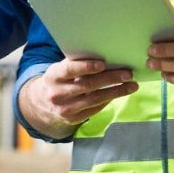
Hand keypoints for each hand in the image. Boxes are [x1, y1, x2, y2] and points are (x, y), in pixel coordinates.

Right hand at [17, 58, 138, 139]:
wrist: (42, 102)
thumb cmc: (58, 79)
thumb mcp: (60, 69)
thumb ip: (76, 63)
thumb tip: (104, 53)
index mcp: (53, 76)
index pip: (70, 70)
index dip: (86, 67)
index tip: (103, 63)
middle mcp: (57, 93)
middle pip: (87, 86)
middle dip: (110, 79)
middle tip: (127, 74)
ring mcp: (65, 109)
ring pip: (94, 99)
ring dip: (115, 92)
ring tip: (131, 86)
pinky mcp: (73, 119)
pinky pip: (94, 109)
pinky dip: (108, 101)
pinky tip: (119, 94)